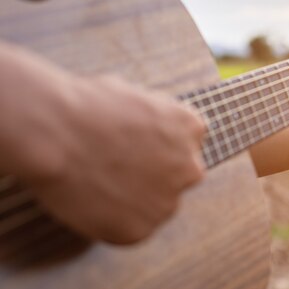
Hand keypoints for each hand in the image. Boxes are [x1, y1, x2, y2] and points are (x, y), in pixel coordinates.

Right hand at [0, 44, 205, 243]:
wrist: (56, 132)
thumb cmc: (86, 105)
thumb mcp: (137, 99)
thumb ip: (155, 123)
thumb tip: (149, 133)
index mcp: (191, 128)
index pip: (185, 143)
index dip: (156, 145)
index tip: (133, 145)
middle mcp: (189, 167)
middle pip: (178, 176)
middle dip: (154, 174)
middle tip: (117, 169)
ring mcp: (168, 202)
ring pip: (156, 205)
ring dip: (136, 200)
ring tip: (98, 183)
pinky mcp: (140, 230)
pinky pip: (131, 229)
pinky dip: (113, 221)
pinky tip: (91, 200)